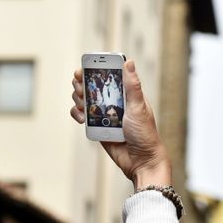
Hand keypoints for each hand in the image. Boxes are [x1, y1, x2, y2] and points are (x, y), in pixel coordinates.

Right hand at [70, 60, 171, 189]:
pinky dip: (78, 114)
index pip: (108, 74)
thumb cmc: (145, 134)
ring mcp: (104, 113)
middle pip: (92, 84)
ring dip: (78, 98)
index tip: (85, 68)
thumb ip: (132, 86)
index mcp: (125, 92)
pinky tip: (82, 118)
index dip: (95, 68)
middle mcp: (114, 100)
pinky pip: (82, 115)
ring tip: (81, 104)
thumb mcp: (138, 108)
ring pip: (84, 98)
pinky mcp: (97, 126)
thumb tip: (129, 62)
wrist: (140, 161)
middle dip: (82, 83)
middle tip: (80, 88)